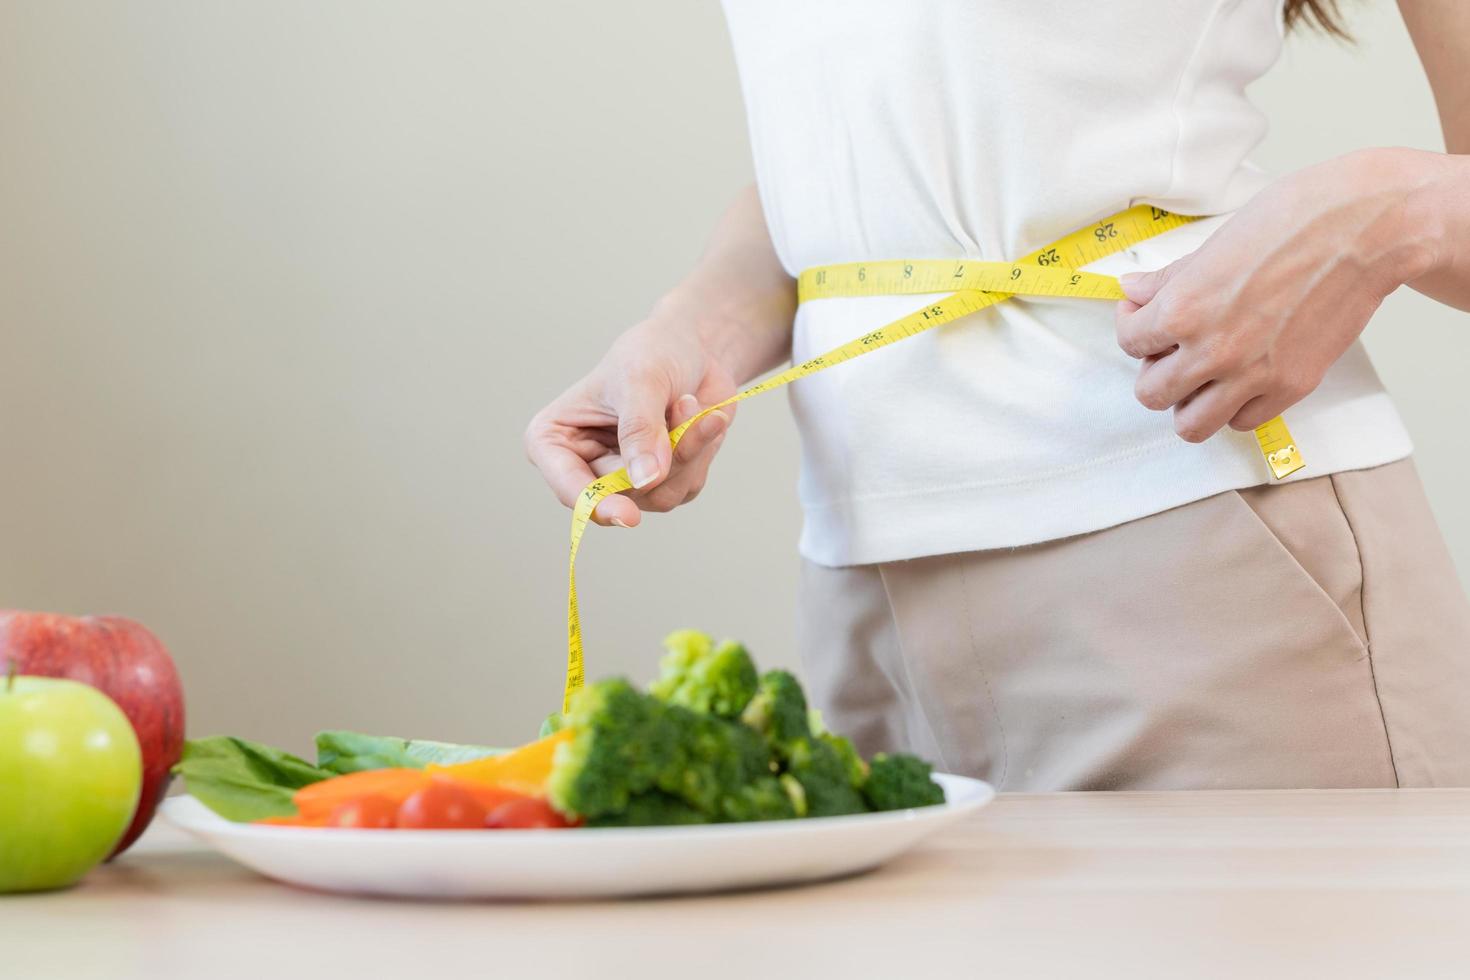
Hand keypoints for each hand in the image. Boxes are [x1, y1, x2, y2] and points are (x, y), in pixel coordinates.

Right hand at [524, 314, 736, 527]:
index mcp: (553, 441)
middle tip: (686, 404)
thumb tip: (645, 481)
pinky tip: (702, 418)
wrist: (693, 348)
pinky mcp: (662, 482)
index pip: (568, 487)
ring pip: (659, 495)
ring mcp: (625, 480)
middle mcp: (584, 467)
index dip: (596, 504)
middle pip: (622, 494)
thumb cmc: (652, 352)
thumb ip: (639, 430)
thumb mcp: (640, 379)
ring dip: (687, 450)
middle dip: (663, 455)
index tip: (628, 515)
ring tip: (690, 403)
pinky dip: (701, 450)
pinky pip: (687, 485)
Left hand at [1114, 148, 1441, 441]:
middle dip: (1155, 371)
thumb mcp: (1214, 244)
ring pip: (1190, 425)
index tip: (1143, 316)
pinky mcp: (1291, 386)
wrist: (1365, 228)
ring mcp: (1252, 375)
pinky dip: (1234, 407)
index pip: (1129, 342)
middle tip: (1171, 351)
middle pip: (1151, 394)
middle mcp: (1212, 350)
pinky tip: (1239, 379)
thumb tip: (1129, 289)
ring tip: (1200, 378)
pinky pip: (1242, 422)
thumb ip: (1167, 279)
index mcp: (1183, 309)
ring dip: (1188, 404)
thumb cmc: (1292, 221)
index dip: (1133, 327)